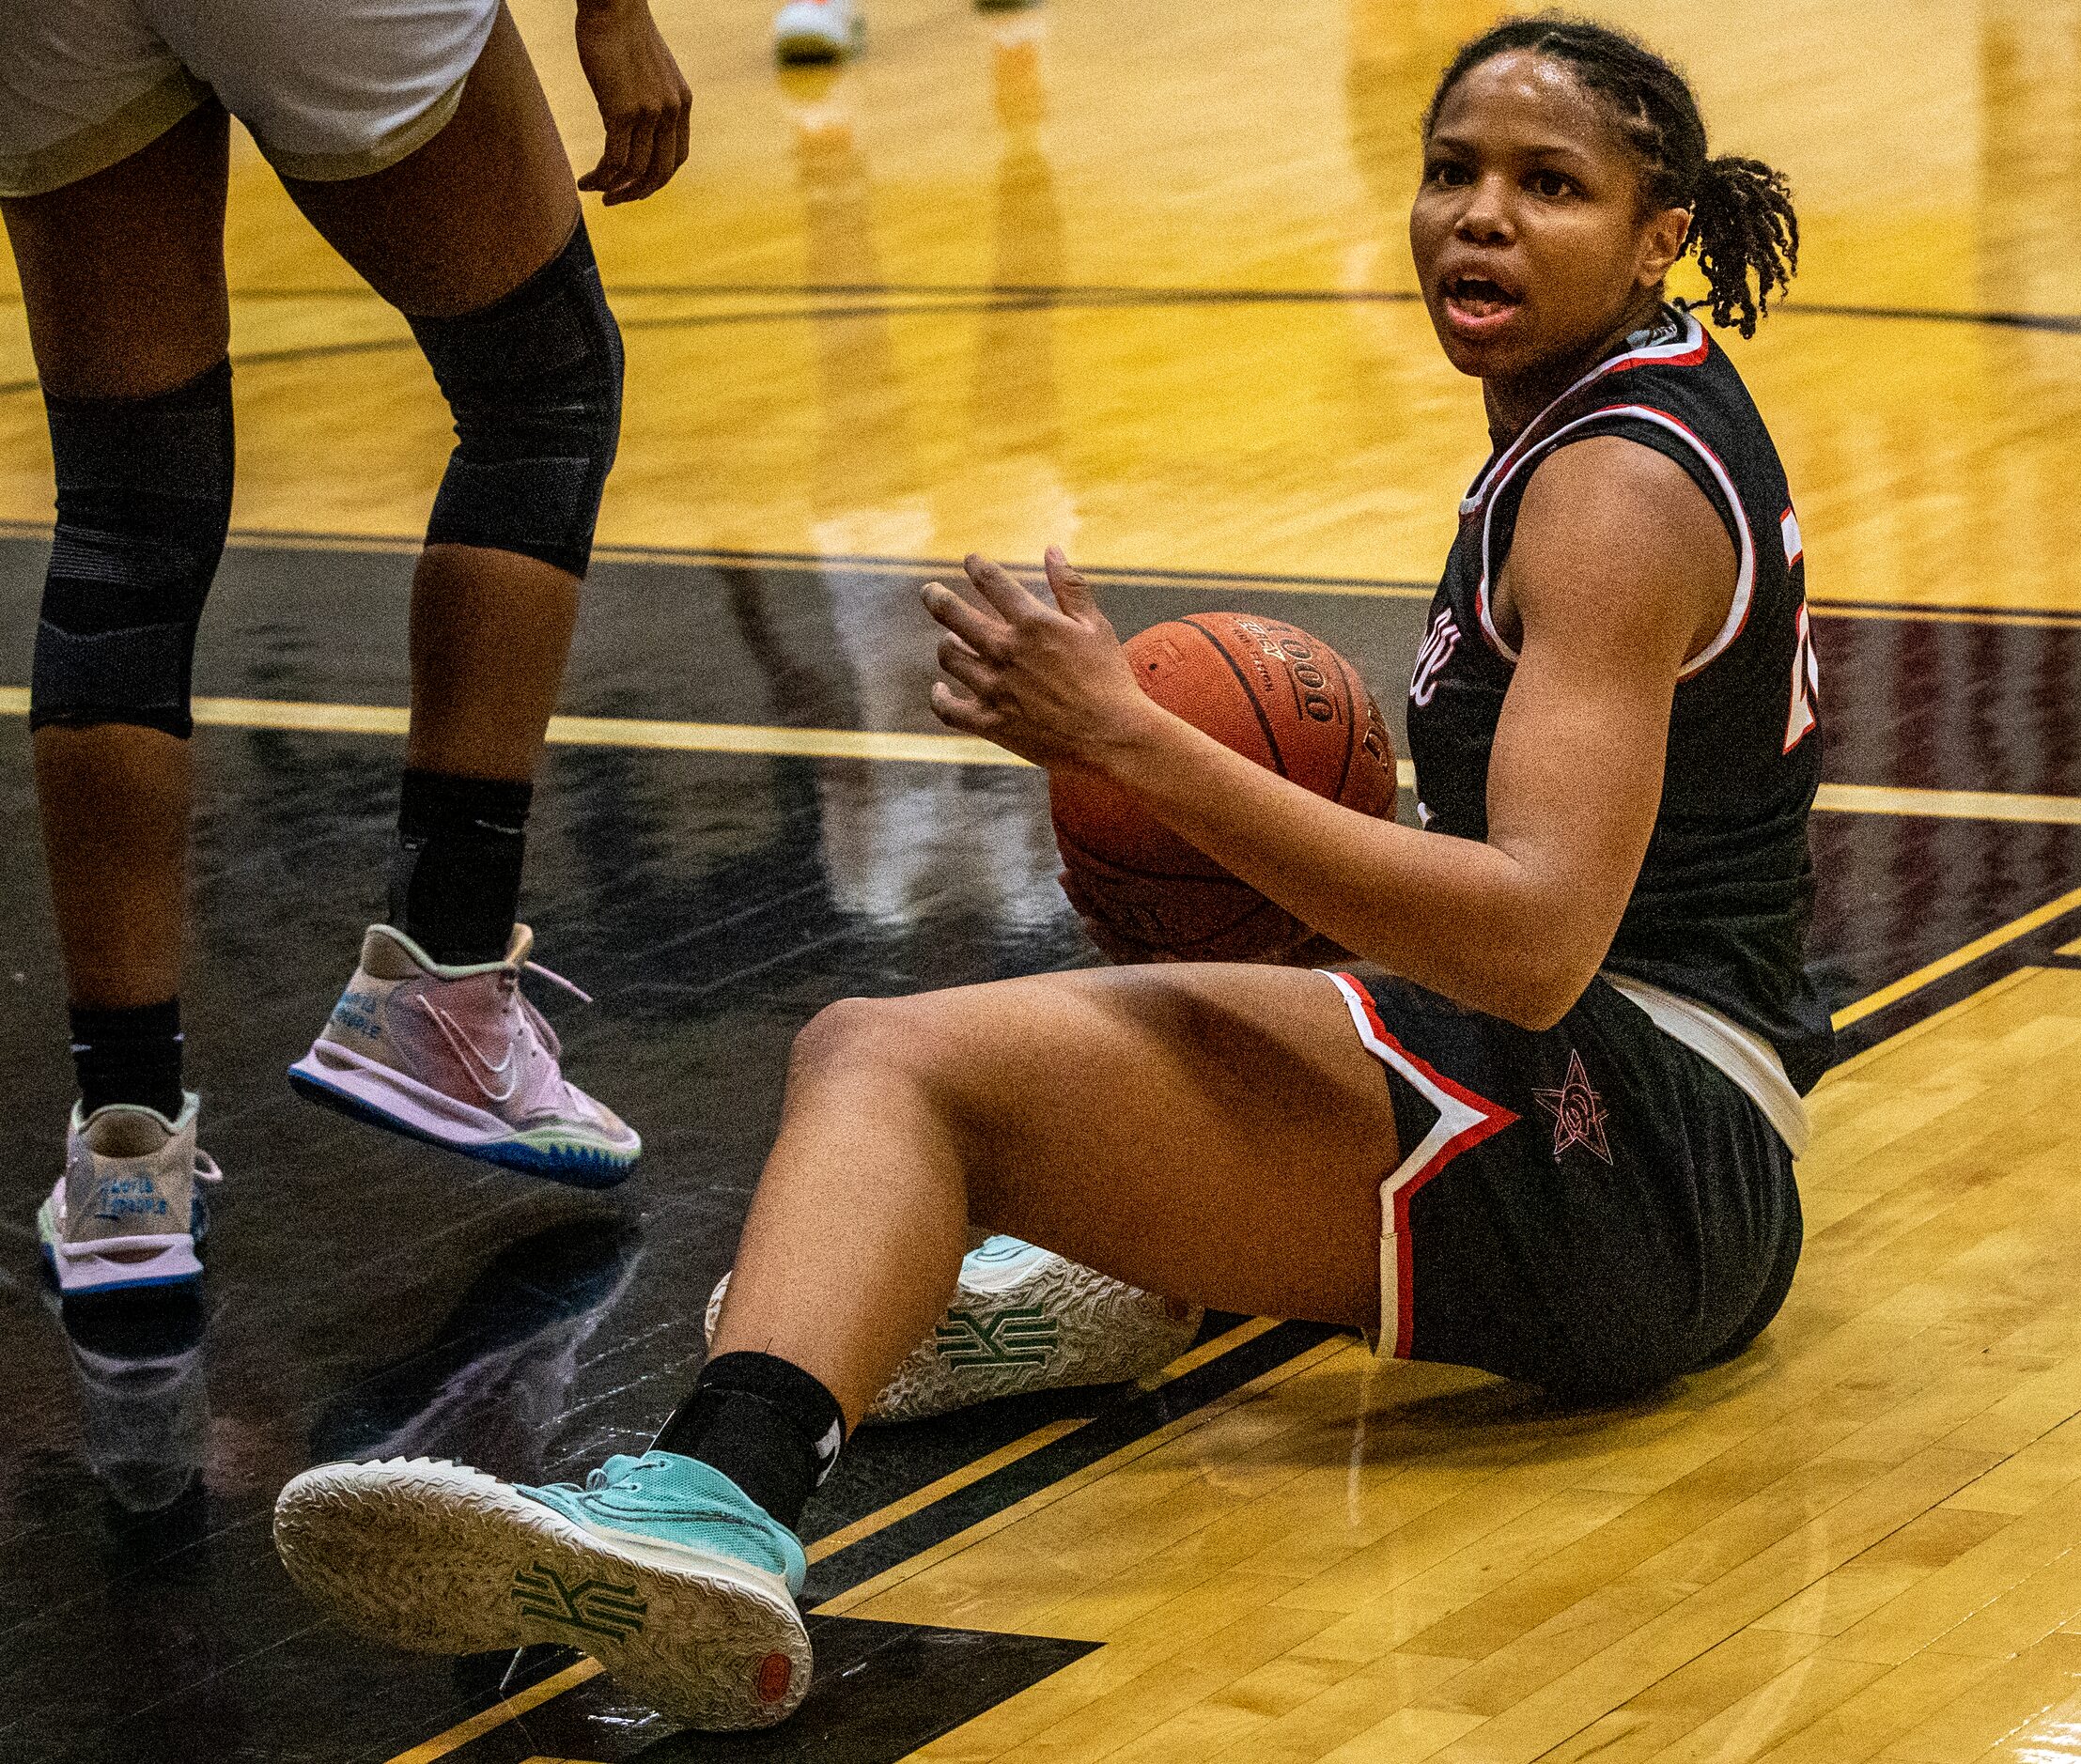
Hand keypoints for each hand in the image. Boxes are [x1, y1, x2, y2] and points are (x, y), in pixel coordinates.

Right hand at [575, 0, 691, 203]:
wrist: (612, 5)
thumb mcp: (648, 69)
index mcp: (682, 103)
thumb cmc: (622, 31)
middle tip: (614, 202)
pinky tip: (585, 181)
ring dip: (611, 188)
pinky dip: (600, 177)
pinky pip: (614, 159)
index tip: (635, 187)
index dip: (656, 180)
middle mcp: (671, 112)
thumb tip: (633, 121)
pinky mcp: (623, 111)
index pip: (676, 158)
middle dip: (636, 194)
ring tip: (592, 189)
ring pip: (633, 170)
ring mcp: (649, 113)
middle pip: (659, 173)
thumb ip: (649, 97)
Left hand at [922, 547, 1156, 771]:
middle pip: (954, 616)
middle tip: (929, 592)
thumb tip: (1051, 549)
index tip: (970, 560)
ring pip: (950, 658)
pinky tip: (940, 689)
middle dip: (936, 598)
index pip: (992, 583)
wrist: (1112, 737)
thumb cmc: (1109, 679)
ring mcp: (994, 689)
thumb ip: (1070, 586)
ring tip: (951, 640)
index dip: (977, 567)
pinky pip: (948, 709)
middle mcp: (1006, 652)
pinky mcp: (991, 723)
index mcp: (1033, 624)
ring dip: (948, 645)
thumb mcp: (1095, 626)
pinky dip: (939, 697)